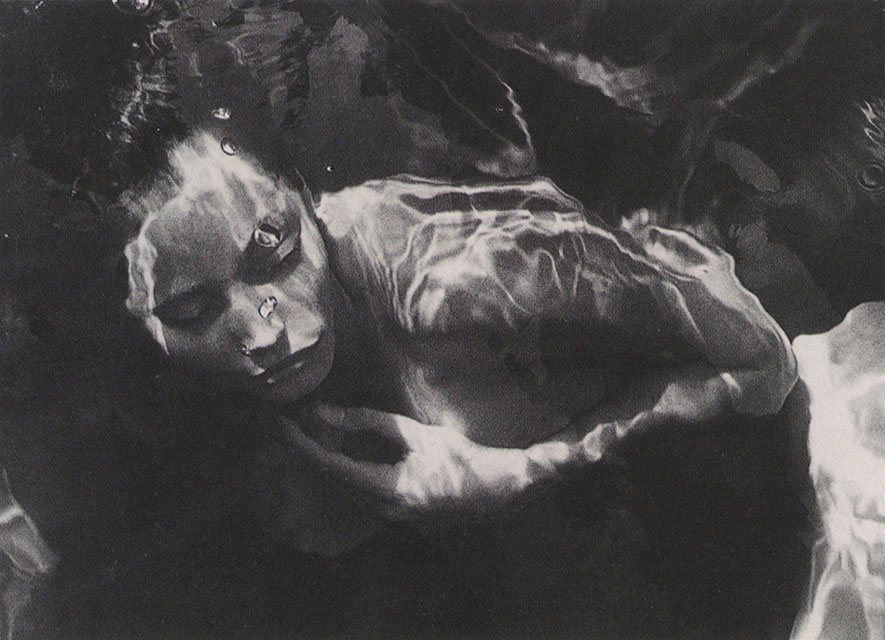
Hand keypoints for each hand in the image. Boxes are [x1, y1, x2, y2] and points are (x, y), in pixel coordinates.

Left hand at [283, 405, 595, 520]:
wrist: (498, 493)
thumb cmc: (464, 459)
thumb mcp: (419, 435)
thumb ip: (373, 423)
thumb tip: (328, 413)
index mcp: (389, 491)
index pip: (331, 467)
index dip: (302, 444)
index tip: (281, 424)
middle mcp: (382, 510)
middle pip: (328, 479)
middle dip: (302, 450)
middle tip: (280, 422)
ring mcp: (386, 516)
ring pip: (338, 487)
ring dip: (318, 459)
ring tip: (297, 430)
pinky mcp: (391, 512)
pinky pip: (353, 490)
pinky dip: (337, 468)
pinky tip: (329, 448)